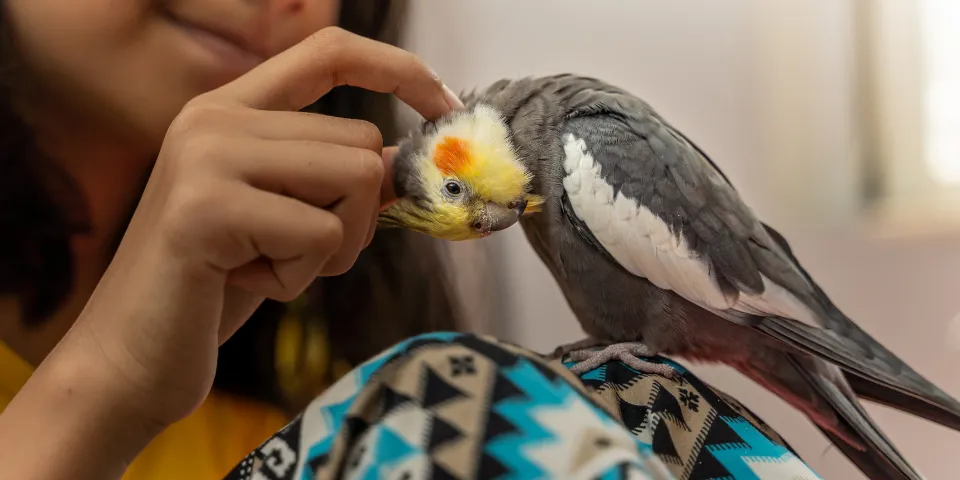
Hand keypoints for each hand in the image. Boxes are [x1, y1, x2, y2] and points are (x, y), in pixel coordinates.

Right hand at [52, 27, 460, 434]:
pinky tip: (247, 284)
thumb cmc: (215, 286)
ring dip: (332, 247)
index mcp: (230, 109)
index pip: (327, 50)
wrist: (131, 356)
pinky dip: (301, 277)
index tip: (445, 106)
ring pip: (357, 179)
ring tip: (267, 265)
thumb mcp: (286, 218)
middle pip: (362, 142)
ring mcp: (206, 156)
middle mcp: (214, 117)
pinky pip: (323, 235)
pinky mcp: (207, 209)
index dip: (398, 69)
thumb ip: (337, 177)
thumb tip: (414, 162)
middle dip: (355, 217)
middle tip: (295, 253)